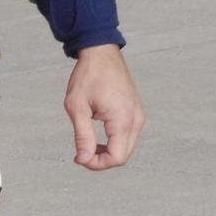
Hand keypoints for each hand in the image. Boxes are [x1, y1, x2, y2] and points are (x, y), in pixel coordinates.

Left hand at [63, 44, 143, 169]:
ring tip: (87, 143)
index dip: (97, 164)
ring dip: (108, 151)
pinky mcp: (135, 111)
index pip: (117, 158)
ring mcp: (138, 115)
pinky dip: (114, 141)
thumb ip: (82, 135)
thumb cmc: (88, 75)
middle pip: (123, 155)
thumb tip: (84, 159)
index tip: (78, 157)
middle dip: (101, 159)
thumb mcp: (77, 106)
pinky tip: (97, 134)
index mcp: (123, 119)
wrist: (100, 51)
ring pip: (126, 147)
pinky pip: (128, 135)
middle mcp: (136, 119)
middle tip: (80, 153)